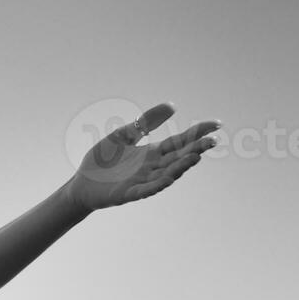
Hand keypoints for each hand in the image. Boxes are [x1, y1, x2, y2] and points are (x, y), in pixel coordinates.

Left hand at [65, 102, 220, 211]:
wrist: (81, 183)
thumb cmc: (103, 160)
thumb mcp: (125, 135)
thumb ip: (146, 122)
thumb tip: (173, 105)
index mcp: (152, 153)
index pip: (179, 141)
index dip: (197, 133)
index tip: (217, 124)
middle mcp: (151, 167)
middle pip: (177, 157)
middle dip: (195, 149)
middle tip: (213, 140)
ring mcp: (141, 181)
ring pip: (166, 174)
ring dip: (181, 167)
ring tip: (195, 157)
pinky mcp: (128, 194)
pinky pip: (145, 190)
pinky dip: (157, 184)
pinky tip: (169, 178)